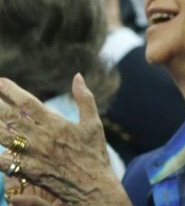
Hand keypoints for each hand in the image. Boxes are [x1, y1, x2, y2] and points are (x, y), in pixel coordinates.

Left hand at [0, 76, 128, 205]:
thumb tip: (77, 76)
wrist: (94, 188)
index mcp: (57, 124)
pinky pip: (7, 164)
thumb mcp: (93, 123)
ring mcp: (34, 158)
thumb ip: (85, 98)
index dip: (13, 92)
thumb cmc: (95, 154)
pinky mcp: (29, 174)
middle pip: (13, 119)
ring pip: (6, 140)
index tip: (1, 81)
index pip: (29, 103)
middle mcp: (42, 139)